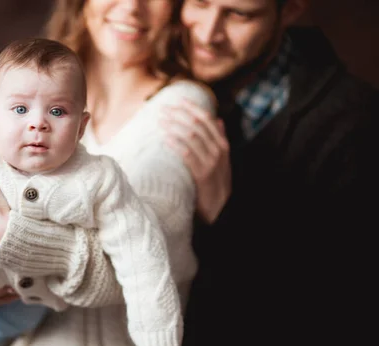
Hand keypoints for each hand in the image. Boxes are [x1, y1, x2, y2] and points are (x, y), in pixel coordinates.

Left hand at [162, 99, 231, 223]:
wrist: (221, 209)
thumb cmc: (216, 182)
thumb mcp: (222, 160)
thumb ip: (220, 139)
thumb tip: (218, 120)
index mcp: (222, 144)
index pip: (207, 118)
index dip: (192, 107)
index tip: (178, 99)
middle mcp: (218, 150)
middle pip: (197, 124)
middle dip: (179, 114)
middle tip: (163, 109)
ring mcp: (211, 161)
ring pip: (192, 136)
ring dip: (174, 126)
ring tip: (160, 121)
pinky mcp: (202, 174)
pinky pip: (188, 154)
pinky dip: (176, 143)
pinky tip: (165, 138)